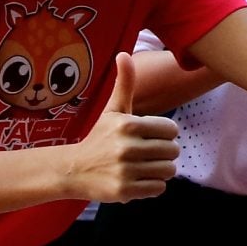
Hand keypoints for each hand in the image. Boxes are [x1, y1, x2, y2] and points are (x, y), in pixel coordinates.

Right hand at [63, 54, 181, 203]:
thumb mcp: (113, 110)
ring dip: (160, 170)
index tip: (152, 136)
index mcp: (128, 124)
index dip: (165, 134)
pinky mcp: (125, 191)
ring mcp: (126, 171)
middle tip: (149, 153)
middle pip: (173, 151)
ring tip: (145, 166)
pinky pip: (159, 188)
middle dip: (165, 153)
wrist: (73, 170)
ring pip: (168, 170)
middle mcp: (127, 147)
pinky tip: (139, 179)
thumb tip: (124, 54)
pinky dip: (153, 186)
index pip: (171, 129)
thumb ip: (125, 83)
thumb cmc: (99, 138)